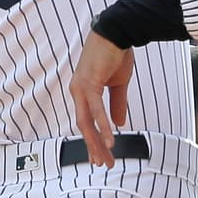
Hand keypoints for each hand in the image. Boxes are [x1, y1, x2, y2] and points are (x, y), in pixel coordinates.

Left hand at [70, 30, 134, 165]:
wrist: (118, 32)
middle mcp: (78, 92)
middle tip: (103, 164)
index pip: (86, 122)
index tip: (99, 156)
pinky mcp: (89, 84)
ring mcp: (81, 89)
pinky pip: (97, 111)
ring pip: (87, 123)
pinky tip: (109, 141)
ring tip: (106, 158)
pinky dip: (103, 127)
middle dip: (94, 147)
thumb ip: (117, 104)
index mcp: (84, 92)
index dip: (92, 140)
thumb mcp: (118, 85)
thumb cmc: (116, 54)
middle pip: (84, 126)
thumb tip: (120, 123)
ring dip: (97, 142)